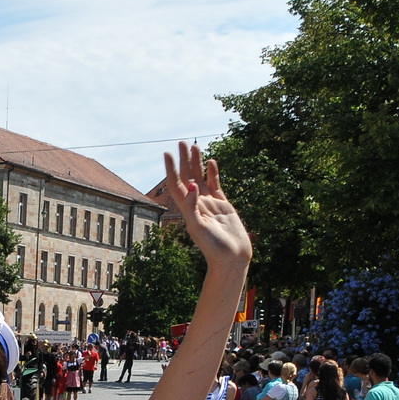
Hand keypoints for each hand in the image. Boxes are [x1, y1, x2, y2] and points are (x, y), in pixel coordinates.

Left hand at [160, 142, 250, 267]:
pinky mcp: (223, 205)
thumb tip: (190, 185)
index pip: (176, 184)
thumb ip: (192, 206)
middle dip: (184, 160)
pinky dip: (212, 173)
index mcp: (187, 209)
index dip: (171, 169)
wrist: (231, 257)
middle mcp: (196, 204)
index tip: (167, 153)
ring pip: (201, 178)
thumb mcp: (199, 226)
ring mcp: (209, 204)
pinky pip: (215, 185)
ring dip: (197, 163)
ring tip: (195, 146)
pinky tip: (211, 162)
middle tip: (181, 142)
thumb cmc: (213, 246)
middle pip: (187, 177)